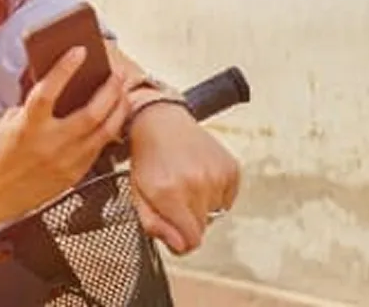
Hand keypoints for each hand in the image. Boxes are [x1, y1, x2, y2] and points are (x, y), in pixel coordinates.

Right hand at [0, 47, 130, 221]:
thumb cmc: (0, 154)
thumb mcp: (11, 122)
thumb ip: (34, 105)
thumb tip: (58, 86)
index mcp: (29, 125)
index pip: (48, 91)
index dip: (64, 68)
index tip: (79, 50)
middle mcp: (50, 143)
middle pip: (92, 112)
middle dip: (110, 89)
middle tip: (117, 73)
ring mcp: (66, 160)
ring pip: (105, 131)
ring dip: (118, 108)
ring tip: (122, 93)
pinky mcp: (75, 174)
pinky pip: (100, 148)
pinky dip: (109, 130)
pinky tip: (113, 118)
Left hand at [128, 103, 240, 253]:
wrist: (160, 121)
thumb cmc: (147, 157)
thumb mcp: (137, 193)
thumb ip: (154, 224)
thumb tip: (180, 246)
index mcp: (168, 192)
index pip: (191, 241)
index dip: (181, 240)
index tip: (173, 229)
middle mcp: (196, 184)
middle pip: (203, 228)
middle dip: (188, 219)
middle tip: (174, 197)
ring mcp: (216, 175)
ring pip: (216, 213)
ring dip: (202, 204)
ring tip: (185, 181)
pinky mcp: (231, 168)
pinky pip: (227, 199)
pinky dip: (215, 193)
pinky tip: (200, 175)